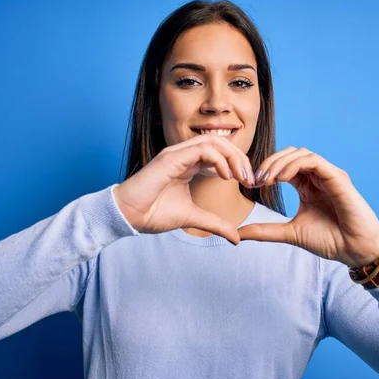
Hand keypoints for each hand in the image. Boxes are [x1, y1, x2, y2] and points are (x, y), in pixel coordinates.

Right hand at [113, 135, 254, 244]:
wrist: (129, 216)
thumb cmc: (153, 213)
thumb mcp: (193, 218)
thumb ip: (215, 223)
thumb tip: (236, 238)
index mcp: (188, 164)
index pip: (220, 153)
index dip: (238, 165)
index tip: (248, 184)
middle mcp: (183, 155)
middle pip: (221, 142)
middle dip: (240, 159)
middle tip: (249, 180)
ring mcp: (177, 154)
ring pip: (214, 141)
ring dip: (233, 157)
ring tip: (240, 177)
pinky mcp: (171, 157)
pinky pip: (202, 148)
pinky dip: (218, 159)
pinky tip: (225, 176)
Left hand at [237, 147, 378, 267]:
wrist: (354, 251)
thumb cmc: (330, 241)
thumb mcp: (290, 233)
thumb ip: (265, 231)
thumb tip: (239, 234)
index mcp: (307, 186)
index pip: (283, 165)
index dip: (266, 170)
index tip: (252, 184)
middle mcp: (318, 177)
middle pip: (290, 154)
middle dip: (270, 163)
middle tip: (256, 179)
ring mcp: (329, 175)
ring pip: (301, 153)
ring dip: (280, 163)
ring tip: (267, 179)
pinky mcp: (338, 178)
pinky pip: (314, 161)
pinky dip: (295, 165)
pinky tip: (282, 178)